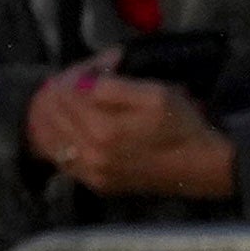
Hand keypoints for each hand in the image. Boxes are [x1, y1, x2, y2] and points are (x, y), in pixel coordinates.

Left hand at [27, 65, 236, 203]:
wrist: (203, 168)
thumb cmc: (183, 126)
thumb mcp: (156, 93)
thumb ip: (113, 85)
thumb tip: (83, 78)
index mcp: (103, 127)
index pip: (66, 91)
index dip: (73, 73)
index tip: (87, 67)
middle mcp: (90, 152)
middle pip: (51, 113)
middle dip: (56, 91)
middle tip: (69, 80)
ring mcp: (91, 171)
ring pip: (48, 136)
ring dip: (46, 115)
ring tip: (56, 101)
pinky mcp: (96, 183)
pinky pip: (60, 159)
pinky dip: (52, 140)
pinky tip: (59, 128)